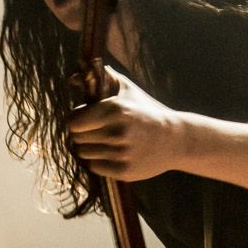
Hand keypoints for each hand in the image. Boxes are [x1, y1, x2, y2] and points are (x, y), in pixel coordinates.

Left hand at [68, 66, 182, 180]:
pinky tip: (111, 154)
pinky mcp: (124, 171)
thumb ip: (103, 78)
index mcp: (115, 110)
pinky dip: (98, 161)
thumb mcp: (129, 91)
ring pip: (83, 153)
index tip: (83, 120)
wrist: (175, 140)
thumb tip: (72, 76)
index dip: (75, 120)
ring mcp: (120, 153)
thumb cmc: (147, 112)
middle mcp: (116, 132)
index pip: (73, 122)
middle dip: (81, 134)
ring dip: (89, 148)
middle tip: (93, 132)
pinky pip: (94, 166)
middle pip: (76, 138)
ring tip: (104, 142)